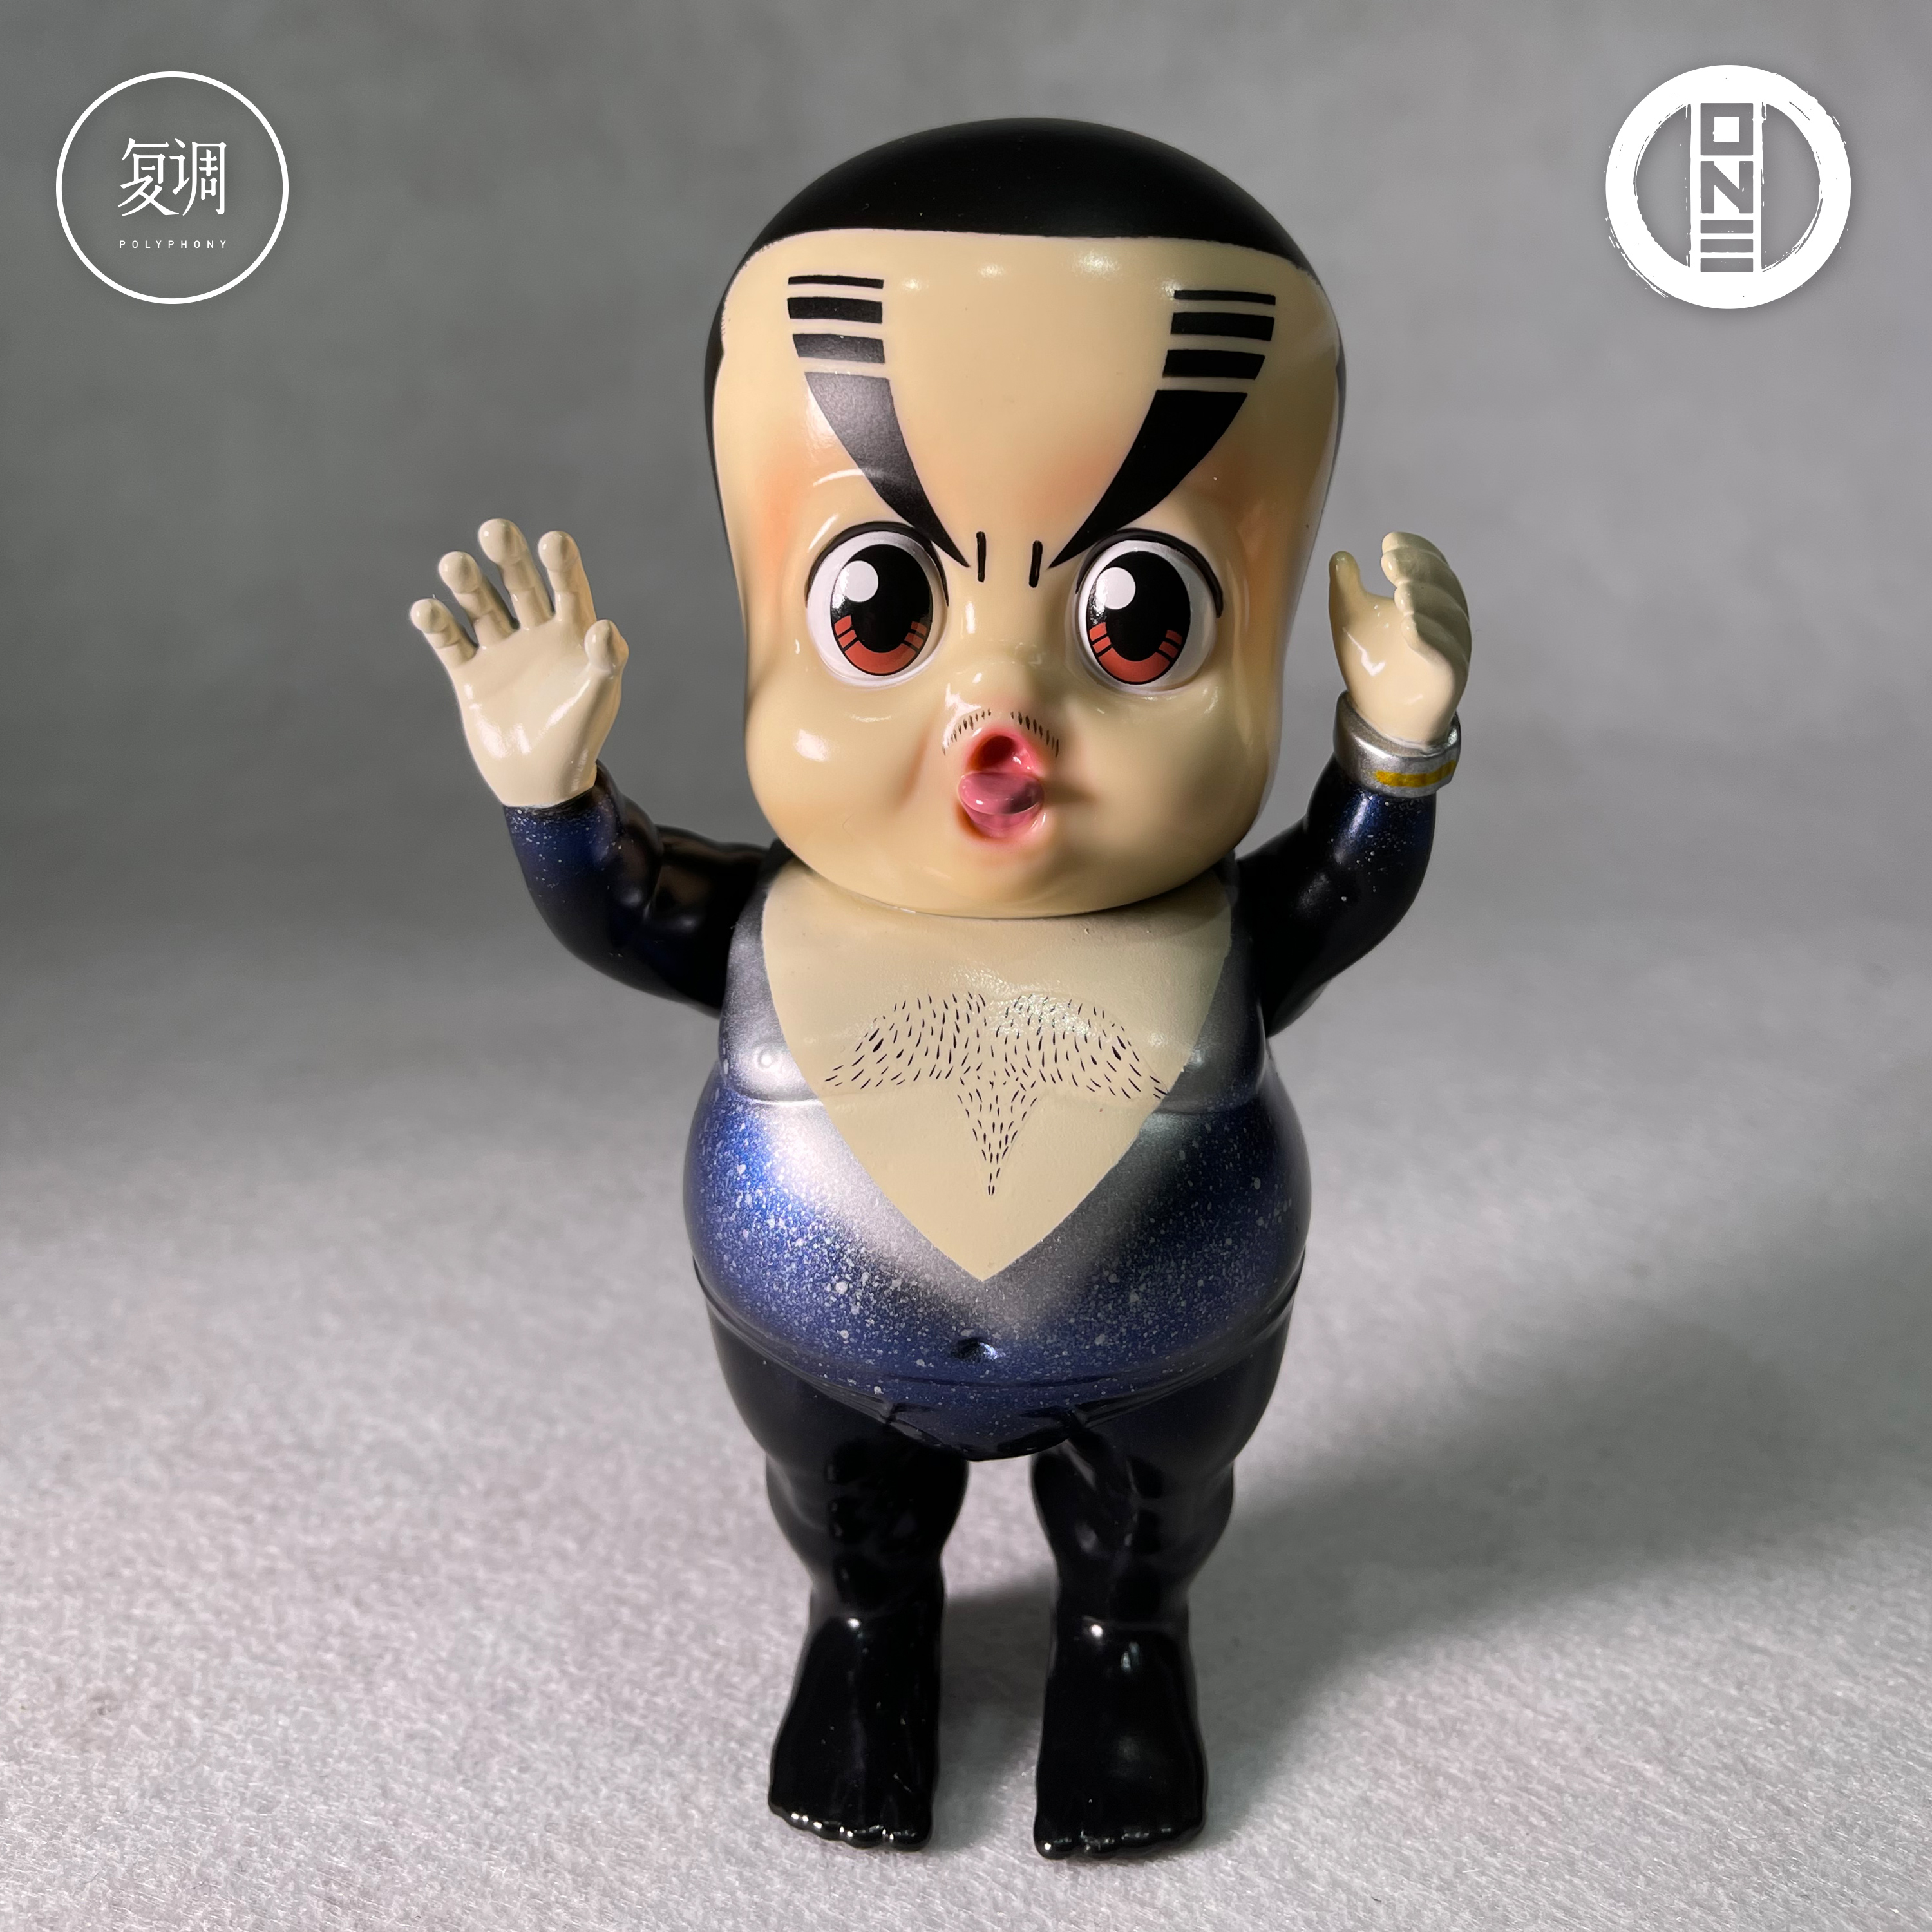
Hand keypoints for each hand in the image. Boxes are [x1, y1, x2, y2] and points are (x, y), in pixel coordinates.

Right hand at [409, 521, 628, 807]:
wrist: (540, 784)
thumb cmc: (578, 739)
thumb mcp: (598, 699)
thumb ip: (606, 662)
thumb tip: (606, 627)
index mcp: (572, 635)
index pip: (568, 589)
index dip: (561, 564)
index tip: (553, 540)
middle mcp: (535, 634)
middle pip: (520, 585)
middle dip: (508, 558)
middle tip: (495, 529)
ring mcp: (500, 651)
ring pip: (480, 606)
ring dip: (466, 584)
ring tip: (453, 562)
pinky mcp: (470, 674)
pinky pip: (450, 642)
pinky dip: (437, 624)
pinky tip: (426, 609)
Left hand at [1327, 532, 1469, 747]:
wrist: (1380, 713)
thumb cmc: (1372, 661)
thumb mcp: (1350, 620)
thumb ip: (1345, 588)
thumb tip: (1339, 556)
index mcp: (1429, 596)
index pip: (1432, 565)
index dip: (1415, 550)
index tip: (1389, 542)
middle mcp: (1446, 617)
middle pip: (1443, 586)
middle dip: (1419, 569)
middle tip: (1391, 561)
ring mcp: (1452, 646)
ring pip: (1450, 617)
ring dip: (1427, 601)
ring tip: (1402, 592)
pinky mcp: (1451, 676)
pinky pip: (1447, 654)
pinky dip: (1431, 638)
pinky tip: (1411, 627)